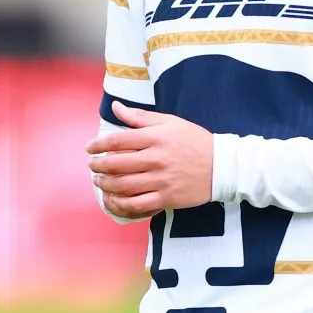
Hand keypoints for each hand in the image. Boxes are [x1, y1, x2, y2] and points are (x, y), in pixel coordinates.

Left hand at [86, 102, 213, 219]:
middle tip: (92, 165)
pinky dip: (120, 204)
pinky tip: (113, 199)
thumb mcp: (170, 122)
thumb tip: (115, 107)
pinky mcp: (167, 198)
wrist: (222, 166)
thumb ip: (140, 117)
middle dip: (97, 165)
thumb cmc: (195, 141)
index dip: (98, 144)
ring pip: (123, 186)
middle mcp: (157, 159)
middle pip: (116, 164)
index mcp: (157, 137)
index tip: (90, 147)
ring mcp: (161, 181)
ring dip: (105, 184)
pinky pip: (137, 205)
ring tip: (99, 181)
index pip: (118, 140)